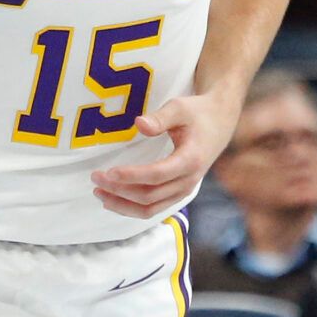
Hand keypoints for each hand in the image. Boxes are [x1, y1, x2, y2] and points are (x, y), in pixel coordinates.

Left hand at [92, 93, 236, 217]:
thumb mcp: (180, 107)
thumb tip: (139, 124)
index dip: (131, 176)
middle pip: (150, 196)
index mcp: (190, 160)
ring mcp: (184, 190)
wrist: (220, 123)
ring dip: (123, 204)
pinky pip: (154, 208)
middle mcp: (189, 180)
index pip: (157, 175)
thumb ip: (160, 117)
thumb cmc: (198, 113)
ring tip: (99, 192)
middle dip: (120, 190)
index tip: (109, 172)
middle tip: (96, 177)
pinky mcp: (178, 192)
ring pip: (151, 208)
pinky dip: (132, 207)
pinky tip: (114, 200)